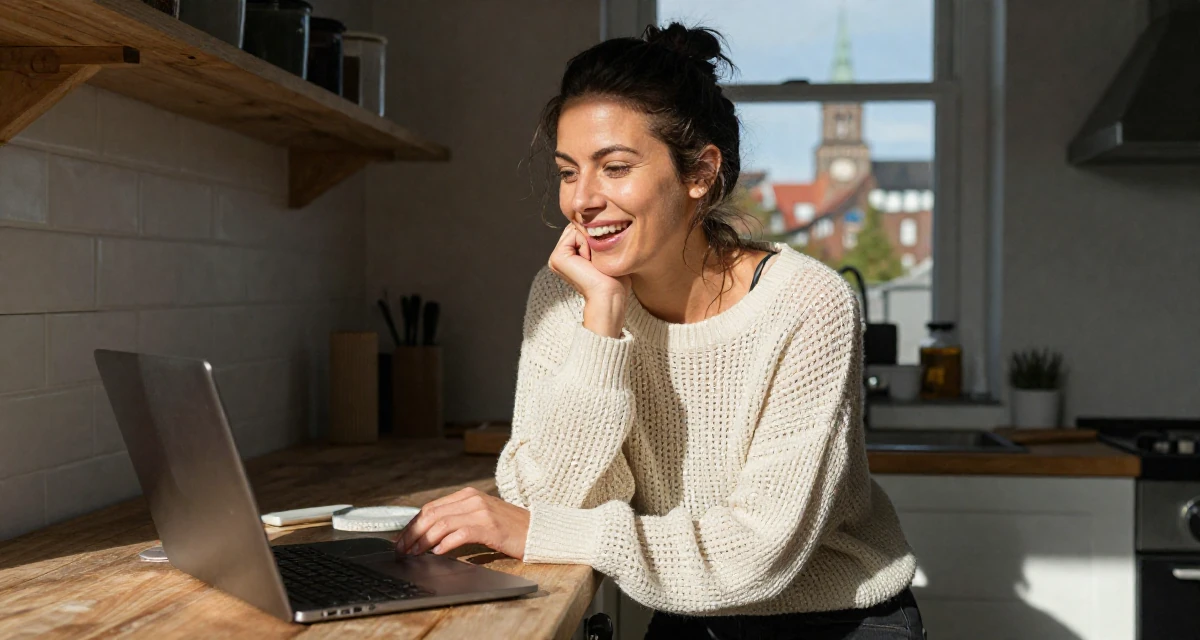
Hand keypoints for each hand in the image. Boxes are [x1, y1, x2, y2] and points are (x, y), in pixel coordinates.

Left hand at [395, 487, 529, 559]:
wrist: (538, 531)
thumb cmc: (509, 529)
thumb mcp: (481, 518)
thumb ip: (458, 520)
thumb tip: (429, 536)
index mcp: (468, 495)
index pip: (431, 507)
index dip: (413, 524)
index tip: (402, 539)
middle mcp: (472, 499)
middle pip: (432, 514)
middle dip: (412, 533)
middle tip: (402, 549)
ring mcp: (482, 511)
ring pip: (442, 523)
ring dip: (424, 540)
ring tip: (415, 553)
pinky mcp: (490, 526)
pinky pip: (460, 533)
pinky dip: (445, 543)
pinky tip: (438, 552)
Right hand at [548, 225, 631, 337]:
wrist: (610, 294)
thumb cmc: (615, 278)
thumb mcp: (608, 252)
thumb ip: (599, 236)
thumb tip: (600, 219)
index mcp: (570, 255)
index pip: (583, 228)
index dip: (597, 234)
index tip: (603, 256)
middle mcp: (561, 255)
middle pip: (578, 226)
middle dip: (592, 236)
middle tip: (598, 259)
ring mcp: (556, 257)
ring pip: (576, 228)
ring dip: (591, 241)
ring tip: (594, 262)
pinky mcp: (557, 258)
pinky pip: (574, 234)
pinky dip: (587, 244)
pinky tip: (589, 262)